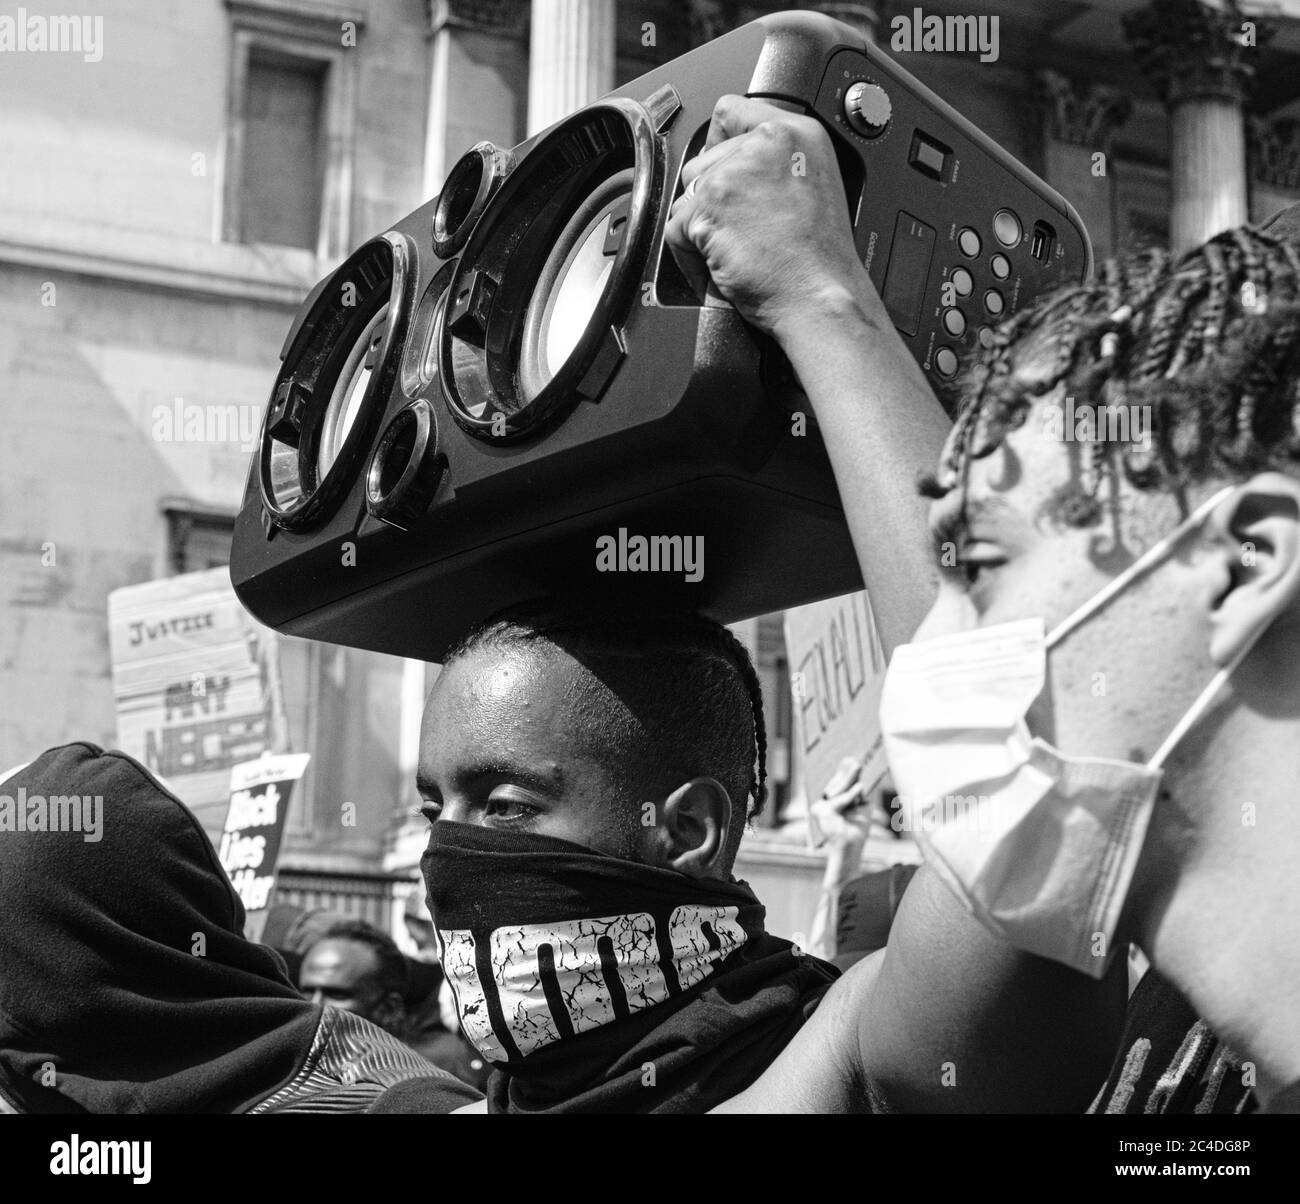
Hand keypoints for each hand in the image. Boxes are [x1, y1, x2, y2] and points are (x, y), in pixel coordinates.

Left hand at [664, 95, 872, 342]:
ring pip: (686, 194)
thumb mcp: (813, 184)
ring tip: (734, 250)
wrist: (819, 298)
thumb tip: (732, 164)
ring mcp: (733, 175)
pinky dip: (689, 257)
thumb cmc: (819, 262)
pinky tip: (718, 267)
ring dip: (700, 226)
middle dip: (711, 198)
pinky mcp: (708, 208)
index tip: (725, 170)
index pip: (732, 111)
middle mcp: (764, 145)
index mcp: (795, 134)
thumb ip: (773, 163)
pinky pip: (675, 228)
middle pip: (703, 160)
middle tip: (740, 230)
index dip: (719, 143)